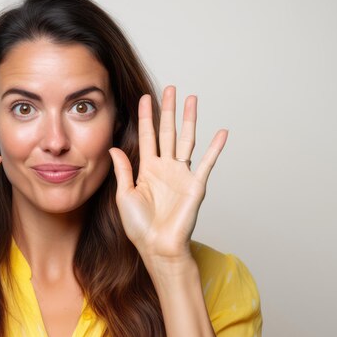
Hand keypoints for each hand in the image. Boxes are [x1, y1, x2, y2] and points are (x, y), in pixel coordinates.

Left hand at [109, 86, 227, 260]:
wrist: (157, 247)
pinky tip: (221, 132)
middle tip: (171, 89)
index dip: (146, 117)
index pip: (147, 136)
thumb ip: (123, 170)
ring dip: (190, 120)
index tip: (144, 97)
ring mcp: (182, 175)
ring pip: (187, 140)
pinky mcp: (196, 185)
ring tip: (192, 99)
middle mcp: (166, 168)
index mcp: (147, 170)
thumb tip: (115, 148)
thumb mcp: (124, 195)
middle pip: (168, 132)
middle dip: (169, 110)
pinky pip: (207, 163)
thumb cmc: (139, 227)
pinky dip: (214, 148)